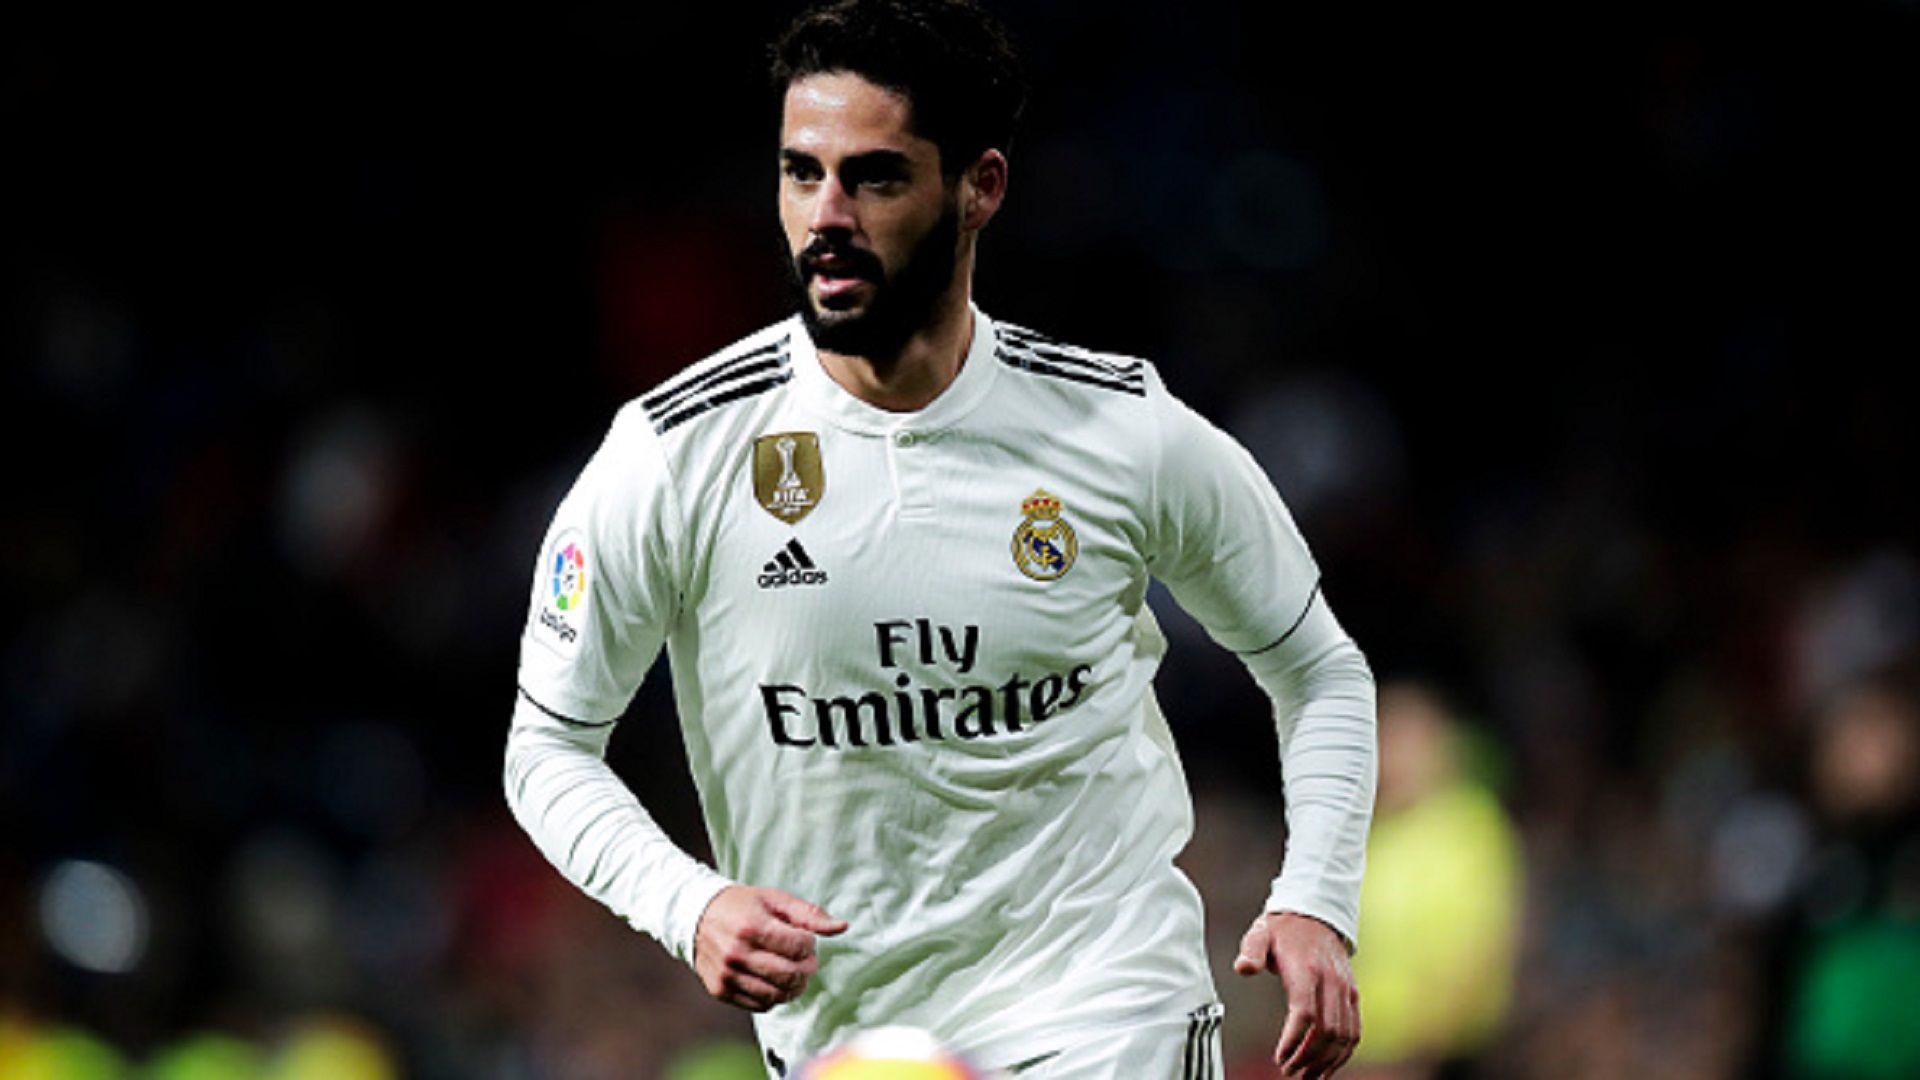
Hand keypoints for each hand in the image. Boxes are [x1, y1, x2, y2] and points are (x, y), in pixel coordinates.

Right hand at [693, 885, 848, 1011]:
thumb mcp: (774, 900)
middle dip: (808, 968)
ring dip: (794, 986)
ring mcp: (727, 975)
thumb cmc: (741, 906)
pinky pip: (759, 1004)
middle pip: (790, 975)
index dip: (810, 944)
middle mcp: (737, 954)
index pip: (798, 946)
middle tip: (807, 960)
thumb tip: (843, 927)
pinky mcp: (721, 991)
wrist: (695, 916)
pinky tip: (774, 980)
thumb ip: (809, 914)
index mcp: (752, 926)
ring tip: (794, 971)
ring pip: (777, 995)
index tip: (805, 939)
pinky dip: (774, 996)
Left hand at [1234, 911, 1359, 1077]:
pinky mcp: (1353, 994)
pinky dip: (1344, 1053)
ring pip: (1345, 1035)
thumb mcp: (1261, 934)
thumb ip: (1251, 951)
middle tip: (1290, 1073)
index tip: (1280, 1058)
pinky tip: (1328, 1067)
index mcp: (1307, 970)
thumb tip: (1243, 968)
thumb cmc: (1283, 929)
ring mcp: (1346, 989)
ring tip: (1308, 1077)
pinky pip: (1354, 1030)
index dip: (1294, 1040)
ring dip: (1327, 1061)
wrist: (1316, 914)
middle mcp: (1331, 982)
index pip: (1305, 1013)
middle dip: (1309, 1058)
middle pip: (1327, 1031)